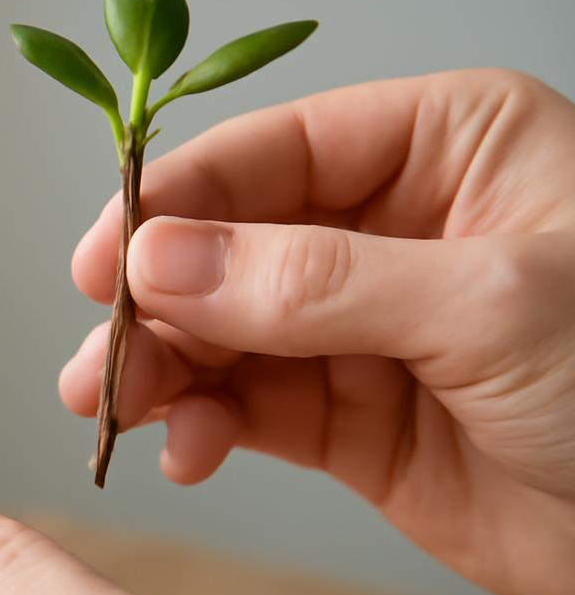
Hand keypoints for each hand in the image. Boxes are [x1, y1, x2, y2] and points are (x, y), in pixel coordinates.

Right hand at [62, 69, 574, 594]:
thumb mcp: (488, 307)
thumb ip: (314, 282)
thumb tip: (164, 262)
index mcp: (446, 146)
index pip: (276, 151)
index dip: (179, 201)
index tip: (105, 261)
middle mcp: (395, 225)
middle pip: (231, 244)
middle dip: (160, 303)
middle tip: (107, 357)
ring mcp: (366, 326)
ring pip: (224, 329)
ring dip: (164, 368)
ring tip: (120, 409)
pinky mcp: (353, 417)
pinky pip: (248, 406)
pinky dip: (203, 425)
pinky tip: (187, 448)